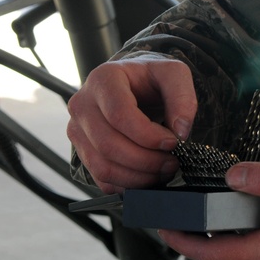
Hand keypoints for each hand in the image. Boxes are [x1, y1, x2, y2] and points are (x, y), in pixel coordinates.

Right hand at [66, 55, 196, 194]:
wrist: (134, 85)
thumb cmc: (150, 79)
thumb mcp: (173, 74)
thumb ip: (182, 97)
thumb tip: (181, 131)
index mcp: (104, 79)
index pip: (119, 114)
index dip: (148, 135)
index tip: (172, 143)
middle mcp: (83, 104)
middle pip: (109, 144)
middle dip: (146, 161)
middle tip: (172, 162)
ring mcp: (78, 129)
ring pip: (103, 166)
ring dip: (138, 177)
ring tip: (163, 170)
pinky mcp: (81, 150)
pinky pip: (100, 178)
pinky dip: (127, 184)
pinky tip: (147, 175)